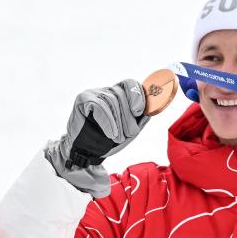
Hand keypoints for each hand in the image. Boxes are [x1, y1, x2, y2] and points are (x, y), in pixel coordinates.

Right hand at [44, 79, 148, 196]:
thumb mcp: (130, 130)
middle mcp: (106, 91)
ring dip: (118, 123)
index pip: (131, 84)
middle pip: (122, 94)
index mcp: (119, 95)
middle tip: (129, 134)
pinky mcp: (83, 100)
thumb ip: (141, 118)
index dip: (138, 95)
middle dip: (128, 117)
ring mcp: (93, 93)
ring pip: (112, 101)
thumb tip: (153, 107)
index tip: (140, 112)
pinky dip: (108, 122)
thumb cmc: (108, 140)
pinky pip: (100, 106)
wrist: (86, 153)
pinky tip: (111, 134)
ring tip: (117, 137)